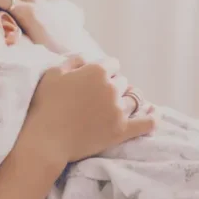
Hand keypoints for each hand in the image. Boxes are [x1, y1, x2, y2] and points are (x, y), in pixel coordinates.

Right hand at [19, 55, 156, 163]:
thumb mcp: (54, 73)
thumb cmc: (45, 105)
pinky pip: (147, 122)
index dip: (103, 71)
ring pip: (132, 99)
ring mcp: (118, 110)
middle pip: (122, 81)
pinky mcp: (122, 130)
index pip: (112, 64)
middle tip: (99, 97)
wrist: (45, 139)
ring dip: (125, 101)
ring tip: (116, 107)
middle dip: (113, 86)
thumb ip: (74, 61)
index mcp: (96, 71)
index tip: (95, 80)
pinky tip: (153, 113)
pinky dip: (152, 117)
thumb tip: (87, 58)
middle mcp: (111, 88)